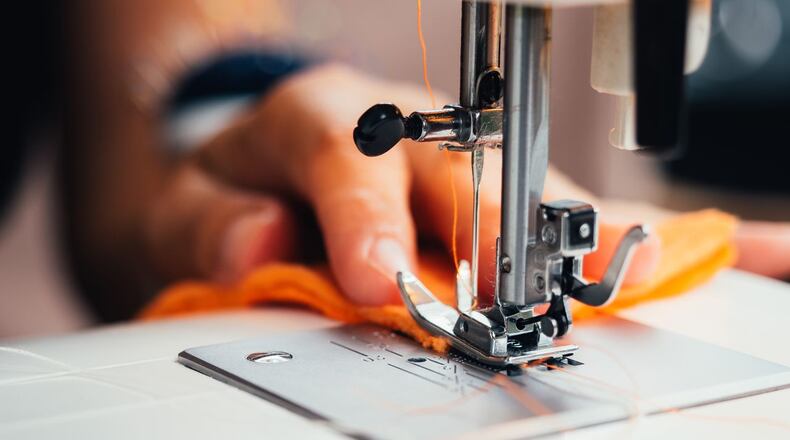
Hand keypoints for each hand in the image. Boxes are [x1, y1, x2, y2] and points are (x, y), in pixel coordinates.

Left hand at [141, 64, 712, 306]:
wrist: (256, 178)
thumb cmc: (226, 195)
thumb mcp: (180, 208)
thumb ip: (207, 223)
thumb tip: (259, 241)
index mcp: (315, 119)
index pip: (346, 154)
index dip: (366, 215)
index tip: (378, 282)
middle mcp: (396, 128)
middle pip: (451, 161)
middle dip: (485, 224)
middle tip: (515, 287)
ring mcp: (448, 155)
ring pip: (507, 179)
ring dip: (554, 232)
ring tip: (608, 270)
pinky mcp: (480, 187)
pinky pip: (536, 204)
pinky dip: (582, 233)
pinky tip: (627, 255)